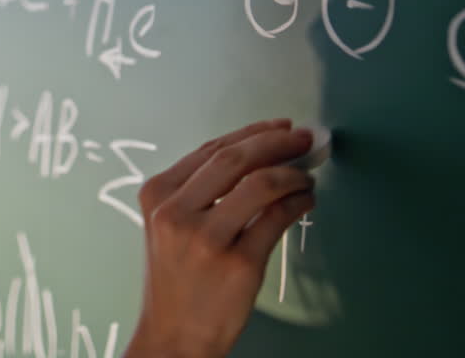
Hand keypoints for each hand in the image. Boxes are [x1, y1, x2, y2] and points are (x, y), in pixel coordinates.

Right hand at [124, 120, 315, 357]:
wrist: (173, 336)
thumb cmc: (176, 281)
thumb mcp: (169, 227)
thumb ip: (200, 191)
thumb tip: (259, 155)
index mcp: (157, 195)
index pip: (211, 150)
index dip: (252, 133)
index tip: (280, 128)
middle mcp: (176, 212)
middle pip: (235, 159)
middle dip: (277, 143)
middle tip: (303, 140)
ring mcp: (207, 239)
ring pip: (261, 184)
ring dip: (293, 174)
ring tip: (307, 177)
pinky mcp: (238, 264)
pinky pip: (277, 219)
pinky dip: (298, 202)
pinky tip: (305, 200)